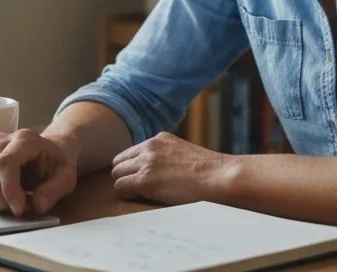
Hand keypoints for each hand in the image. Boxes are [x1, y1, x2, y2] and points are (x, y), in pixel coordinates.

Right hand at [0, 129, 77, 216]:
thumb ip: (54, 190)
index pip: (6, 162)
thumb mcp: (67, 177)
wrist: (51, 152)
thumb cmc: (57, 163)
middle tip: (14, 211)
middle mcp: (2, 141)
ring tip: (7, 207)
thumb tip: (37, 206)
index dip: (9, 189)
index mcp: (25, 140)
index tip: (19, 209)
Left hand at [110, 132, 233, 204]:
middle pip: (119, 162)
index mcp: (159, 139)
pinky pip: (121, 187)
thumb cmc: (208, 172)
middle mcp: (149, 147)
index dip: (133, 168)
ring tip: (144, 194)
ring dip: (126, 185)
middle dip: (126, 176)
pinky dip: (128, 194)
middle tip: (140, 189)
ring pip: (117, 174)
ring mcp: (146, 162)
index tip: (142, 179)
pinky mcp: (145, 180)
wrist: (219, 177)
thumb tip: (157, 170)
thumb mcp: (183, 153)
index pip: (130, 153)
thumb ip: (166, 155)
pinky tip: (143, 197)